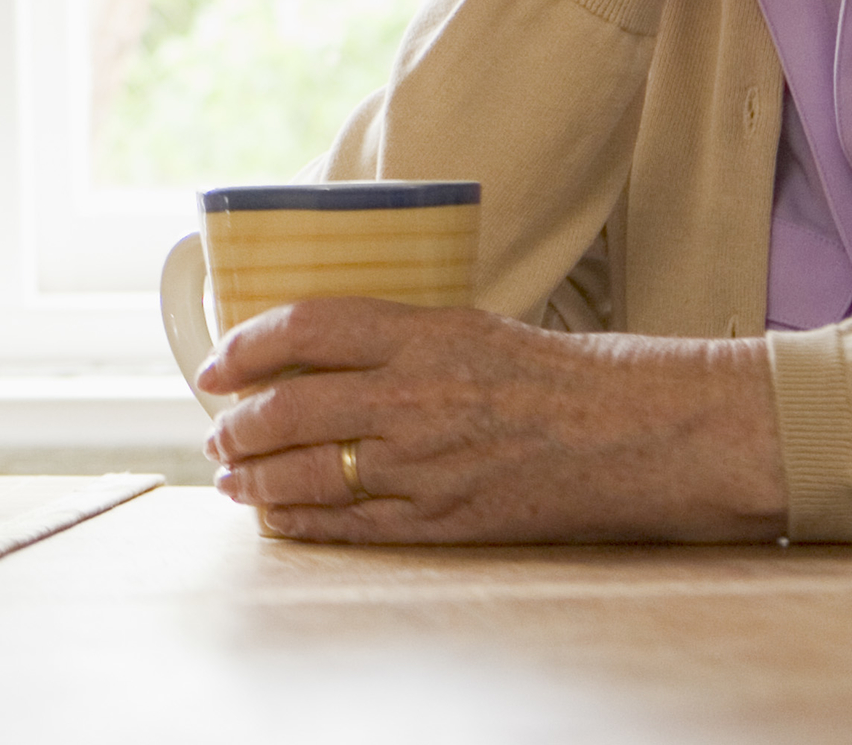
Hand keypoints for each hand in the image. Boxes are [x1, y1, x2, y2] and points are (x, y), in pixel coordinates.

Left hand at [199, 297, 782, 543]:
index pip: (304, 328)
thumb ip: (394, 338)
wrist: (637, 431)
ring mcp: (426, 463)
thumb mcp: (468, 326)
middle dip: (236, 424)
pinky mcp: (446, 518)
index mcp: (420, 334)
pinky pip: (354, 525)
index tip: (215, 363)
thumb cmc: (558, 374)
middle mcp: (413, 397)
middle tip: (215, 430)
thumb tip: (315, 350)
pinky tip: (277, 519)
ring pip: (308, 473)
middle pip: (290, 408)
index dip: (245, 345)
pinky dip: (303, 524)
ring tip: (230, 477)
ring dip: (255, 478)